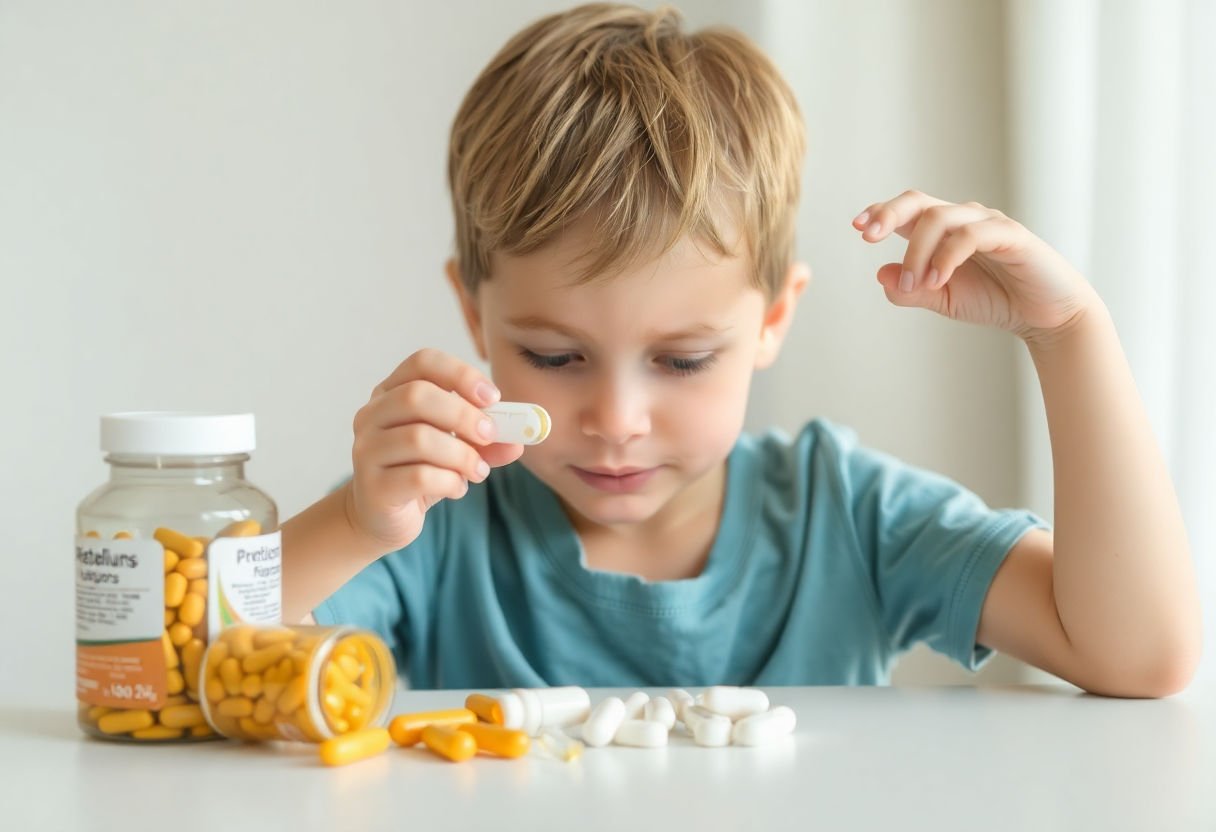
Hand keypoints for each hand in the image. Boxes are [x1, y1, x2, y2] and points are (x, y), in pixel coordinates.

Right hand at [345, 348, 524, 552]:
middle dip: (463, 415)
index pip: (422, 362)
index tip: (492, 397)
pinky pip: (418, 477)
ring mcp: (366, 450)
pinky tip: (457, 488)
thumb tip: (518, 441)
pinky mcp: (372, 487)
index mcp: (391, 392)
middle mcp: (371, 415)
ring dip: (461, 455)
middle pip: (416, 396)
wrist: (384, 517)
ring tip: (478, 470)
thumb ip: (486, 441)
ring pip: (418, 438)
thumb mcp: (457, 449)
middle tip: (490, 435)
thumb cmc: (420, 471)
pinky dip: (450, 482)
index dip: (461, 374)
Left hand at [852, 190, 1099, 342]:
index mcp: (943, 231)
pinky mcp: (1011, 234)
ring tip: (915, 285)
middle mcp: (963, 219)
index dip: (881, 212)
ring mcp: (987, 223)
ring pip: (940, 218)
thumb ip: (910, 291)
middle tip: (867, 237)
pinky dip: (947, 257)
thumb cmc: (994, 300)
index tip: (857, 227)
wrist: (1046, 316)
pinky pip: (970, 235)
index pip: (907, 210)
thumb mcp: (943, 299)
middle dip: (889, 214)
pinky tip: (936, 280)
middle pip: (919, 201)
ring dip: (917, 252)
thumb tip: (879, 275)